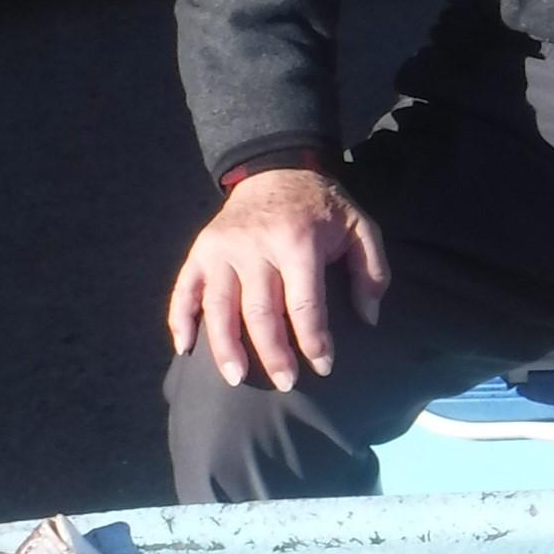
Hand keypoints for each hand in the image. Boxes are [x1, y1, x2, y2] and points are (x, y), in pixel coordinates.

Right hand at [167, 168, 390, 391]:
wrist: (276, 169)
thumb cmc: (322, 208)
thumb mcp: (360, 227)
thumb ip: (372, 271)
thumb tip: (369, 318)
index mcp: (296, 242)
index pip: (304, 304)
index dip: (314, 340)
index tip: (324, 366)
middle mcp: (254, 246)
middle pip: (260, 311)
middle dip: (273, 353)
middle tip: (286, 384)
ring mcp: (222, 249)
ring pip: (219, 306)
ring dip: (225, 347)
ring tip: (235, 379)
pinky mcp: (201, 251)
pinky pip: (184, 289)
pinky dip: (180, 319)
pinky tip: (186, 348)